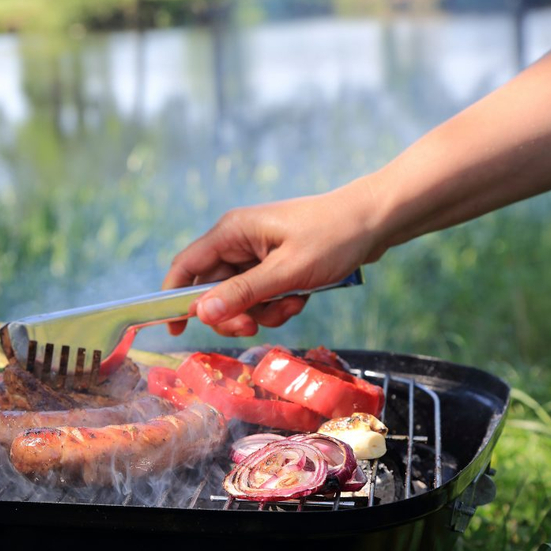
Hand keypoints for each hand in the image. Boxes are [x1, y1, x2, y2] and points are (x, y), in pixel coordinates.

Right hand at [163, 183, 382, 336]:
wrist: (376, 221)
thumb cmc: (333, 237)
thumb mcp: (287, 271)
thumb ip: (243, 293)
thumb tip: (201, 312)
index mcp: (231, 232)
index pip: (186, 266)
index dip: (174, 298)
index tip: (174, 330)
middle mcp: (237, 240)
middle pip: (213, 289)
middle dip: (233, 313)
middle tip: (253, 327)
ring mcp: (256, 253)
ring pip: (239, 297)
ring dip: (262, 311)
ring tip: (292, 305)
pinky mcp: (273, 263)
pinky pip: (261, 295)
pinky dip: (277, 304)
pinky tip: (300, 298)